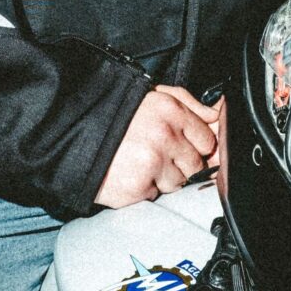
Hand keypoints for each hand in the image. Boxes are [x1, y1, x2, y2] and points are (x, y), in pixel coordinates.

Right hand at [96, 86, 221, 207]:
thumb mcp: (154, 95)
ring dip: (163, 178)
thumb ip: (189, 103)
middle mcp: (164, 136)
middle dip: (181, 163)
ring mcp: (152, 163)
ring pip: (179, 183)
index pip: (207, 140)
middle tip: (157, 154)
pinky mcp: (139, 186)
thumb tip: (216, 115)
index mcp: (171, 111)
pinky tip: (131, 173)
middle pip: (197, 165)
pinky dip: (145, 188)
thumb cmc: (114, 115)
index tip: (182, 146)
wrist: (74, 134)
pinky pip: (157, 194)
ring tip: (141, 163)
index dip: (196, 146)